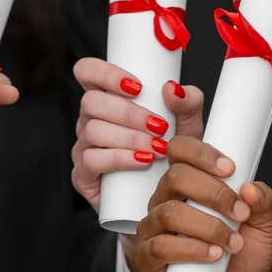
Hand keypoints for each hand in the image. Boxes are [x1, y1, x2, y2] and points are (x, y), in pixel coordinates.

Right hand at [70, 56, 203, 210]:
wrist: (168, 199)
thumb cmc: (174, 156)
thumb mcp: (188, 126)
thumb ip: (188, 103)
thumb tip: (172, 87)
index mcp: (107, 99)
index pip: (88, 72)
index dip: (105, 73)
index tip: (138, 86)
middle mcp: (89, 120)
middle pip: (91, 102)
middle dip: (129, 112)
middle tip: (160, 127)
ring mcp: (83, 148)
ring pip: (92, 131)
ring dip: (129, 137)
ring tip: (157, 148)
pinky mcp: (82, 176)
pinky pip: (91, 160)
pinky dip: (119, 158)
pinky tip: (141, 161)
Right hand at [131, 136, 271, 271]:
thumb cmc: (243, 257)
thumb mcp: (263, 226)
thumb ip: (263, 203)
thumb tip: (250, 187)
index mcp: (188, 184)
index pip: (180, 150)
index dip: (201, 153)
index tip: (230, 169)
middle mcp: (165, 201)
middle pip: (175, 177)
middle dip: (212, 192)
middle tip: (240, 213)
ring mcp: (152, 229)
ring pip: (169, 212)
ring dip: (207, 226)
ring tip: (232, 244)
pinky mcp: (147, 259)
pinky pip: (160, 246)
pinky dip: (191, 249)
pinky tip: (214, 256)